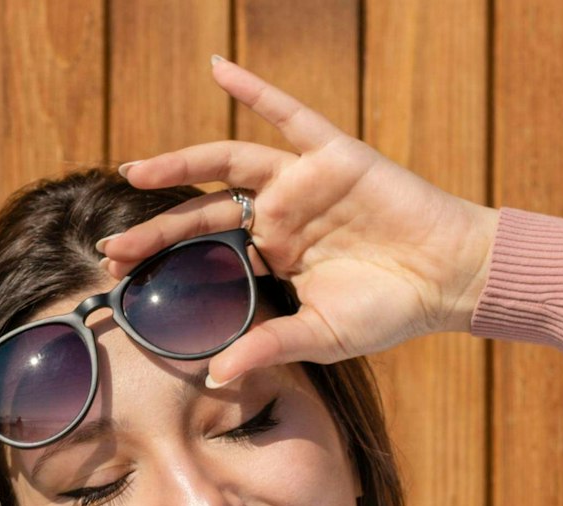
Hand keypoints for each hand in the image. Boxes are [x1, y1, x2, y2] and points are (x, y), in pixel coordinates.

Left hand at [99, 57, 499, 386]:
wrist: (449, 279)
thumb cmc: (386, 310)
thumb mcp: (317, 336)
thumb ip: (265, 348)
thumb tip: (214, 380)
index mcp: (268, 255)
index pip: (202, 252)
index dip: (161, 259)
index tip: (115, 275)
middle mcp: (277, 214)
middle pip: (202, 213)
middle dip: (155, 229)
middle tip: (112, 248)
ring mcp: (301, 183)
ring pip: (229, 163)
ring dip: (181, 163)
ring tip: (135, 171)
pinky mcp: (333, 156)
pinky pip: (289, 114)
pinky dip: (255, 90)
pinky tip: (218, 68)